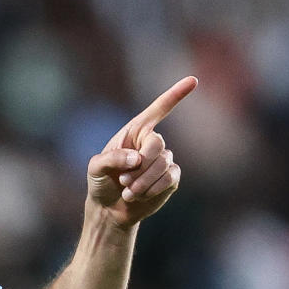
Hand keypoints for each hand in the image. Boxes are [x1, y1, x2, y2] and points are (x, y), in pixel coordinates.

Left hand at [87, 76, 196, 227]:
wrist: (109, 208)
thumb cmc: (100, 182)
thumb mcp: (95, 168)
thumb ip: (112, 158)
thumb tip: (137, 158)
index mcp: (135, 131)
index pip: (158, 109)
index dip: (176, 95)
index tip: (193, 80)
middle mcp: (151, 142)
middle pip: (157, 143)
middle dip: (141, 164)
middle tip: (124, 180)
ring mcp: (164, 160)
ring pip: (163, 164)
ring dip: (143, 180)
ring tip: (128, 190)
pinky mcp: (171, 179)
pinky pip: (170, 179)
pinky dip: (153, 189)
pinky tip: (139, 195)